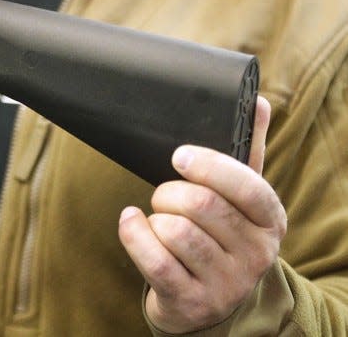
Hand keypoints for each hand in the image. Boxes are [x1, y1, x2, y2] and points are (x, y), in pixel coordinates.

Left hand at [118, 97, 285, 332]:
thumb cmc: (222, 236)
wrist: (208, 300)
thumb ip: (248, 150)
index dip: (209, 165)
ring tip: (158, 218)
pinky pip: (153, 259)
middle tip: (164, 195)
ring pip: (174, 231)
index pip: (246, 185)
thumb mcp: (241, 199)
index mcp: (271, 220)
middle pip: (201, 205)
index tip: (179, 156)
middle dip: (169, 192)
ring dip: (154, 217)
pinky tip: (131, 222)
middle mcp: (255, 255)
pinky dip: (133, 234)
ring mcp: (225, 283)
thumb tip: (258, 100)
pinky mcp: (191, 301)